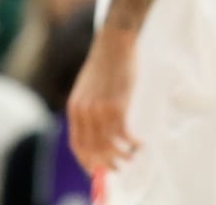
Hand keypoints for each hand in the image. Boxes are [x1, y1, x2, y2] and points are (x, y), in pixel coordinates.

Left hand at [68, 29, 139, 175]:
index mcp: (74, 109)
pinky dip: (133, 144)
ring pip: (109, 147)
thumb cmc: (104, 65)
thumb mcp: (87, 89)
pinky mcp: (117, 106)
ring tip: (132, 158)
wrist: (113, 44)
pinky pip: (124, 136)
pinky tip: (140, 144)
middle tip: (119, 169)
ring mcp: (100, 110)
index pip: (77, 146)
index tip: (98, 171)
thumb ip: (87, 110)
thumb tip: (95, 135)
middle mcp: (84, 112)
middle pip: (93, 151)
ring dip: (122, 157)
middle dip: (107, 165)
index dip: (87, 162)